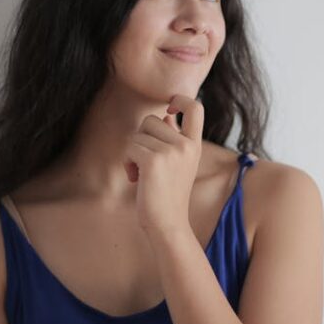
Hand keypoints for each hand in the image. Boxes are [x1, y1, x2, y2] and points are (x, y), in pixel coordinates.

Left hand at [123, 94, 203, 233]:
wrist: (167, 224)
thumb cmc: (167, 195)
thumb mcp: (178, 164)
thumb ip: (173, 138)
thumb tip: (166, 115)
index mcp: (194, 145)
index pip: (196, 108)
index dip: (180, 99)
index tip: (169, 107)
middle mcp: (186, 145)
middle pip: (152, 119)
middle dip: (142, 138)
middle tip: (147, 164)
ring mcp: (171, 151)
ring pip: (138, 134)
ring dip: (133, 153)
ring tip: (142, 174)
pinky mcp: (153, 160)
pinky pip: (130, 147)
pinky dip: (127, 162)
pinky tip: (136, 178)